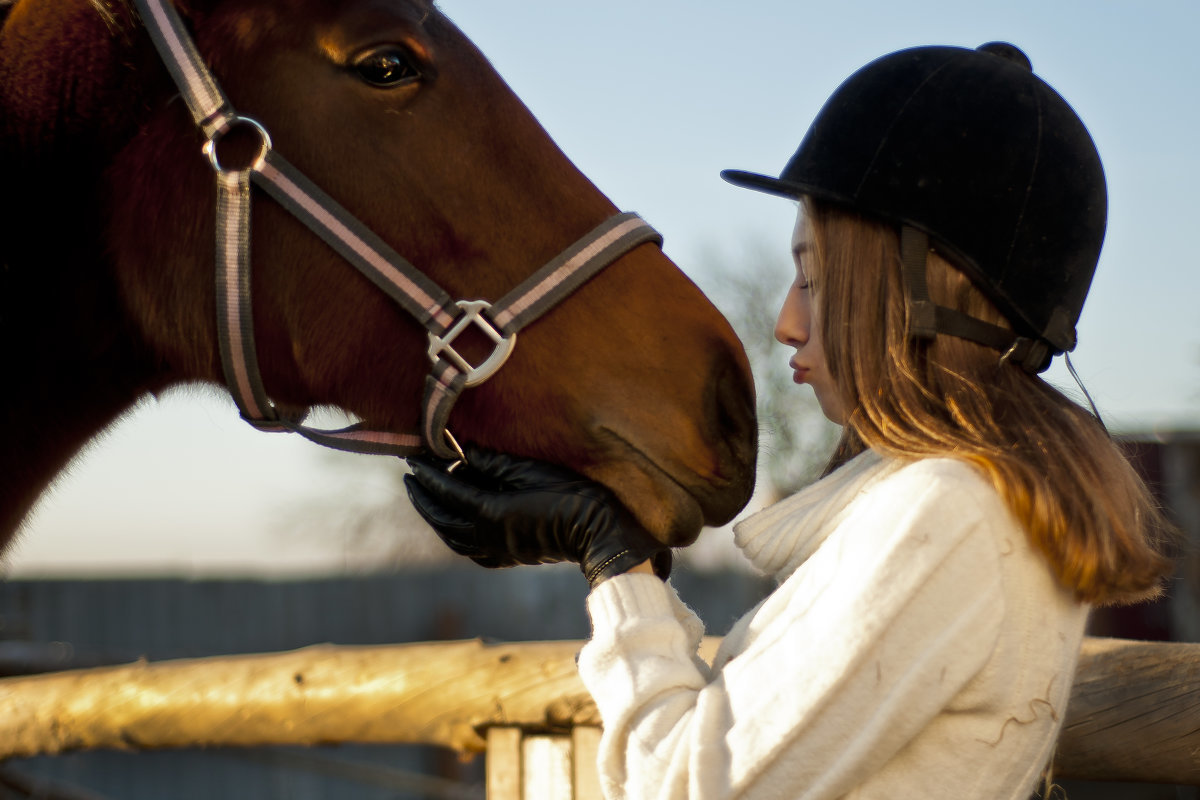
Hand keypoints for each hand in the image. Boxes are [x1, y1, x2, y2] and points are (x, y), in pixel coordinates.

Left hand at [403, 447, 670, 586]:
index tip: (413, 456)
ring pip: (451, 537)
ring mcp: (496, 551)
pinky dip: (454, 536)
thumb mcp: (529, 470)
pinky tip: (456, 526)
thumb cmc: (568, 495)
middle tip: (411, 476)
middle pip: (441, 516)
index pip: (447, 489)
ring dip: (435, 516)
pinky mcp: (508, 557)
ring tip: (426, 498)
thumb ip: (492, 462)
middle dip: (423, 496)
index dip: (428, 472)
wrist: (598, 533)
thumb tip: (464, 451)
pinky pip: (469, 550)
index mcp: (488, 512)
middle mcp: (486, 536)